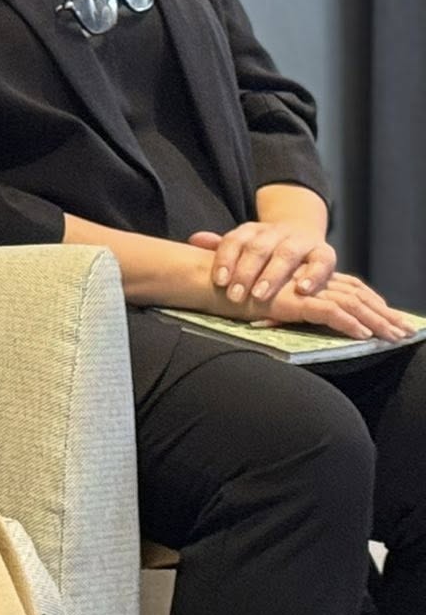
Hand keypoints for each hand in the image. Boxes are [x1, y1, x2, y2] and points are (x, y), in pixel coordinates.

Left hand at [190, 222, 336, 303]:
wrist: (302, 235)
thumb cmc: (264, 251)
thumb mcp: (242, 247)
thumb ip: (220, 247)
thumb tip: (194, 239)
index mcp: (252, 231)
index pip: (234, 240)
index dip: (225, 259)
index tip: (218, 280)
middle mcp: (276, 233)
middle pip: (258, 248)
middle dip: (245, 272)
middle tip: (235, 295)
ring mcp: (301, 241)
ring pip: (286, 254)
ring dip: (272, 275)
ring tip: (260, 294)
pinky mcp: (325, 253)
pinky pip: (322, 262)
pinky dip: (313, 275)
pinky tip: (302, 290)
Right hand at [224, 268, 414, 342]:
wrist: (209, 278)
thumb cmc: (233, 287)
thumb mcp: (266, 296)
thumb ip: (285, 301)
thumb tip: (299, 311)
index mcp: (307, 276)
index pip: (349, 287)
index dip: (373, 302)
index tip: (391, 319)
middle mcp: (309, 280)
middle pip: (358, 295)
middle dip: (384, 314)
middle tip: (405, 332)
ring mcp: (302, 288)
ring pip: (350, 304)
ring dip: (376, 322)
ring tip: (395, 338)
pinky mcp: (292, 299)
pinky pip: (328, 311)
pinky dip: (348, 323)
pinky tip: (364, 335)